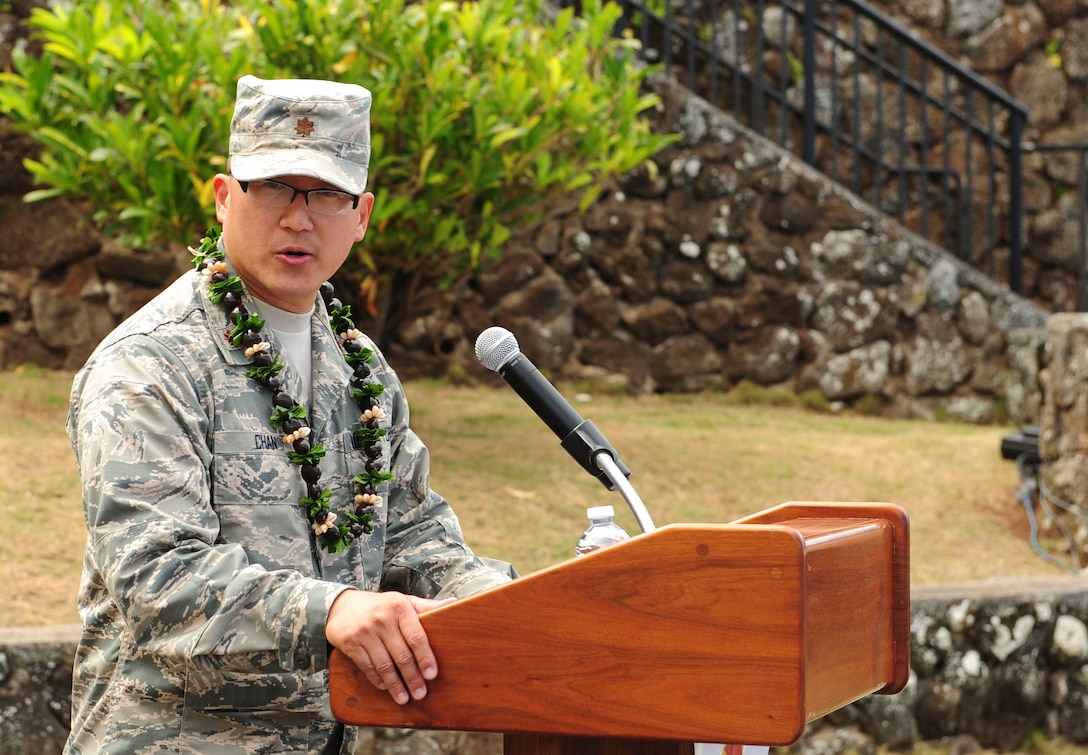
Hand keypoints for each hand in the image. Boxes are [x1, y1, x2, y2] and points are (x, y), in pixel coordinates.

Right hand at [325, 590, 453, 704]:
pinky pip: (367, 666)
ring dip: (396, 685)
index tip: (432, 675)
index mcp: (400, 607)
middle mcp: (382, 619)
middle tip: (420, 693)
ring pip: (384, 664)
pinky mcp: (349, 642)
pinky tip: (386, 687)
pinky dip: (378, 679)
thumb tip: (454, 604)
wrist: (341, 605)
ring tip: (404, 698)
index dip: (425, 658)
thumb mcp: (403, 602)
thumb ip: (427, 607)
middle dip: (412, 678)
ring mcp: (365, 631)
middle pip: (402, 655)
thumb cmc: (380, 606)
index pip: (416, 637)